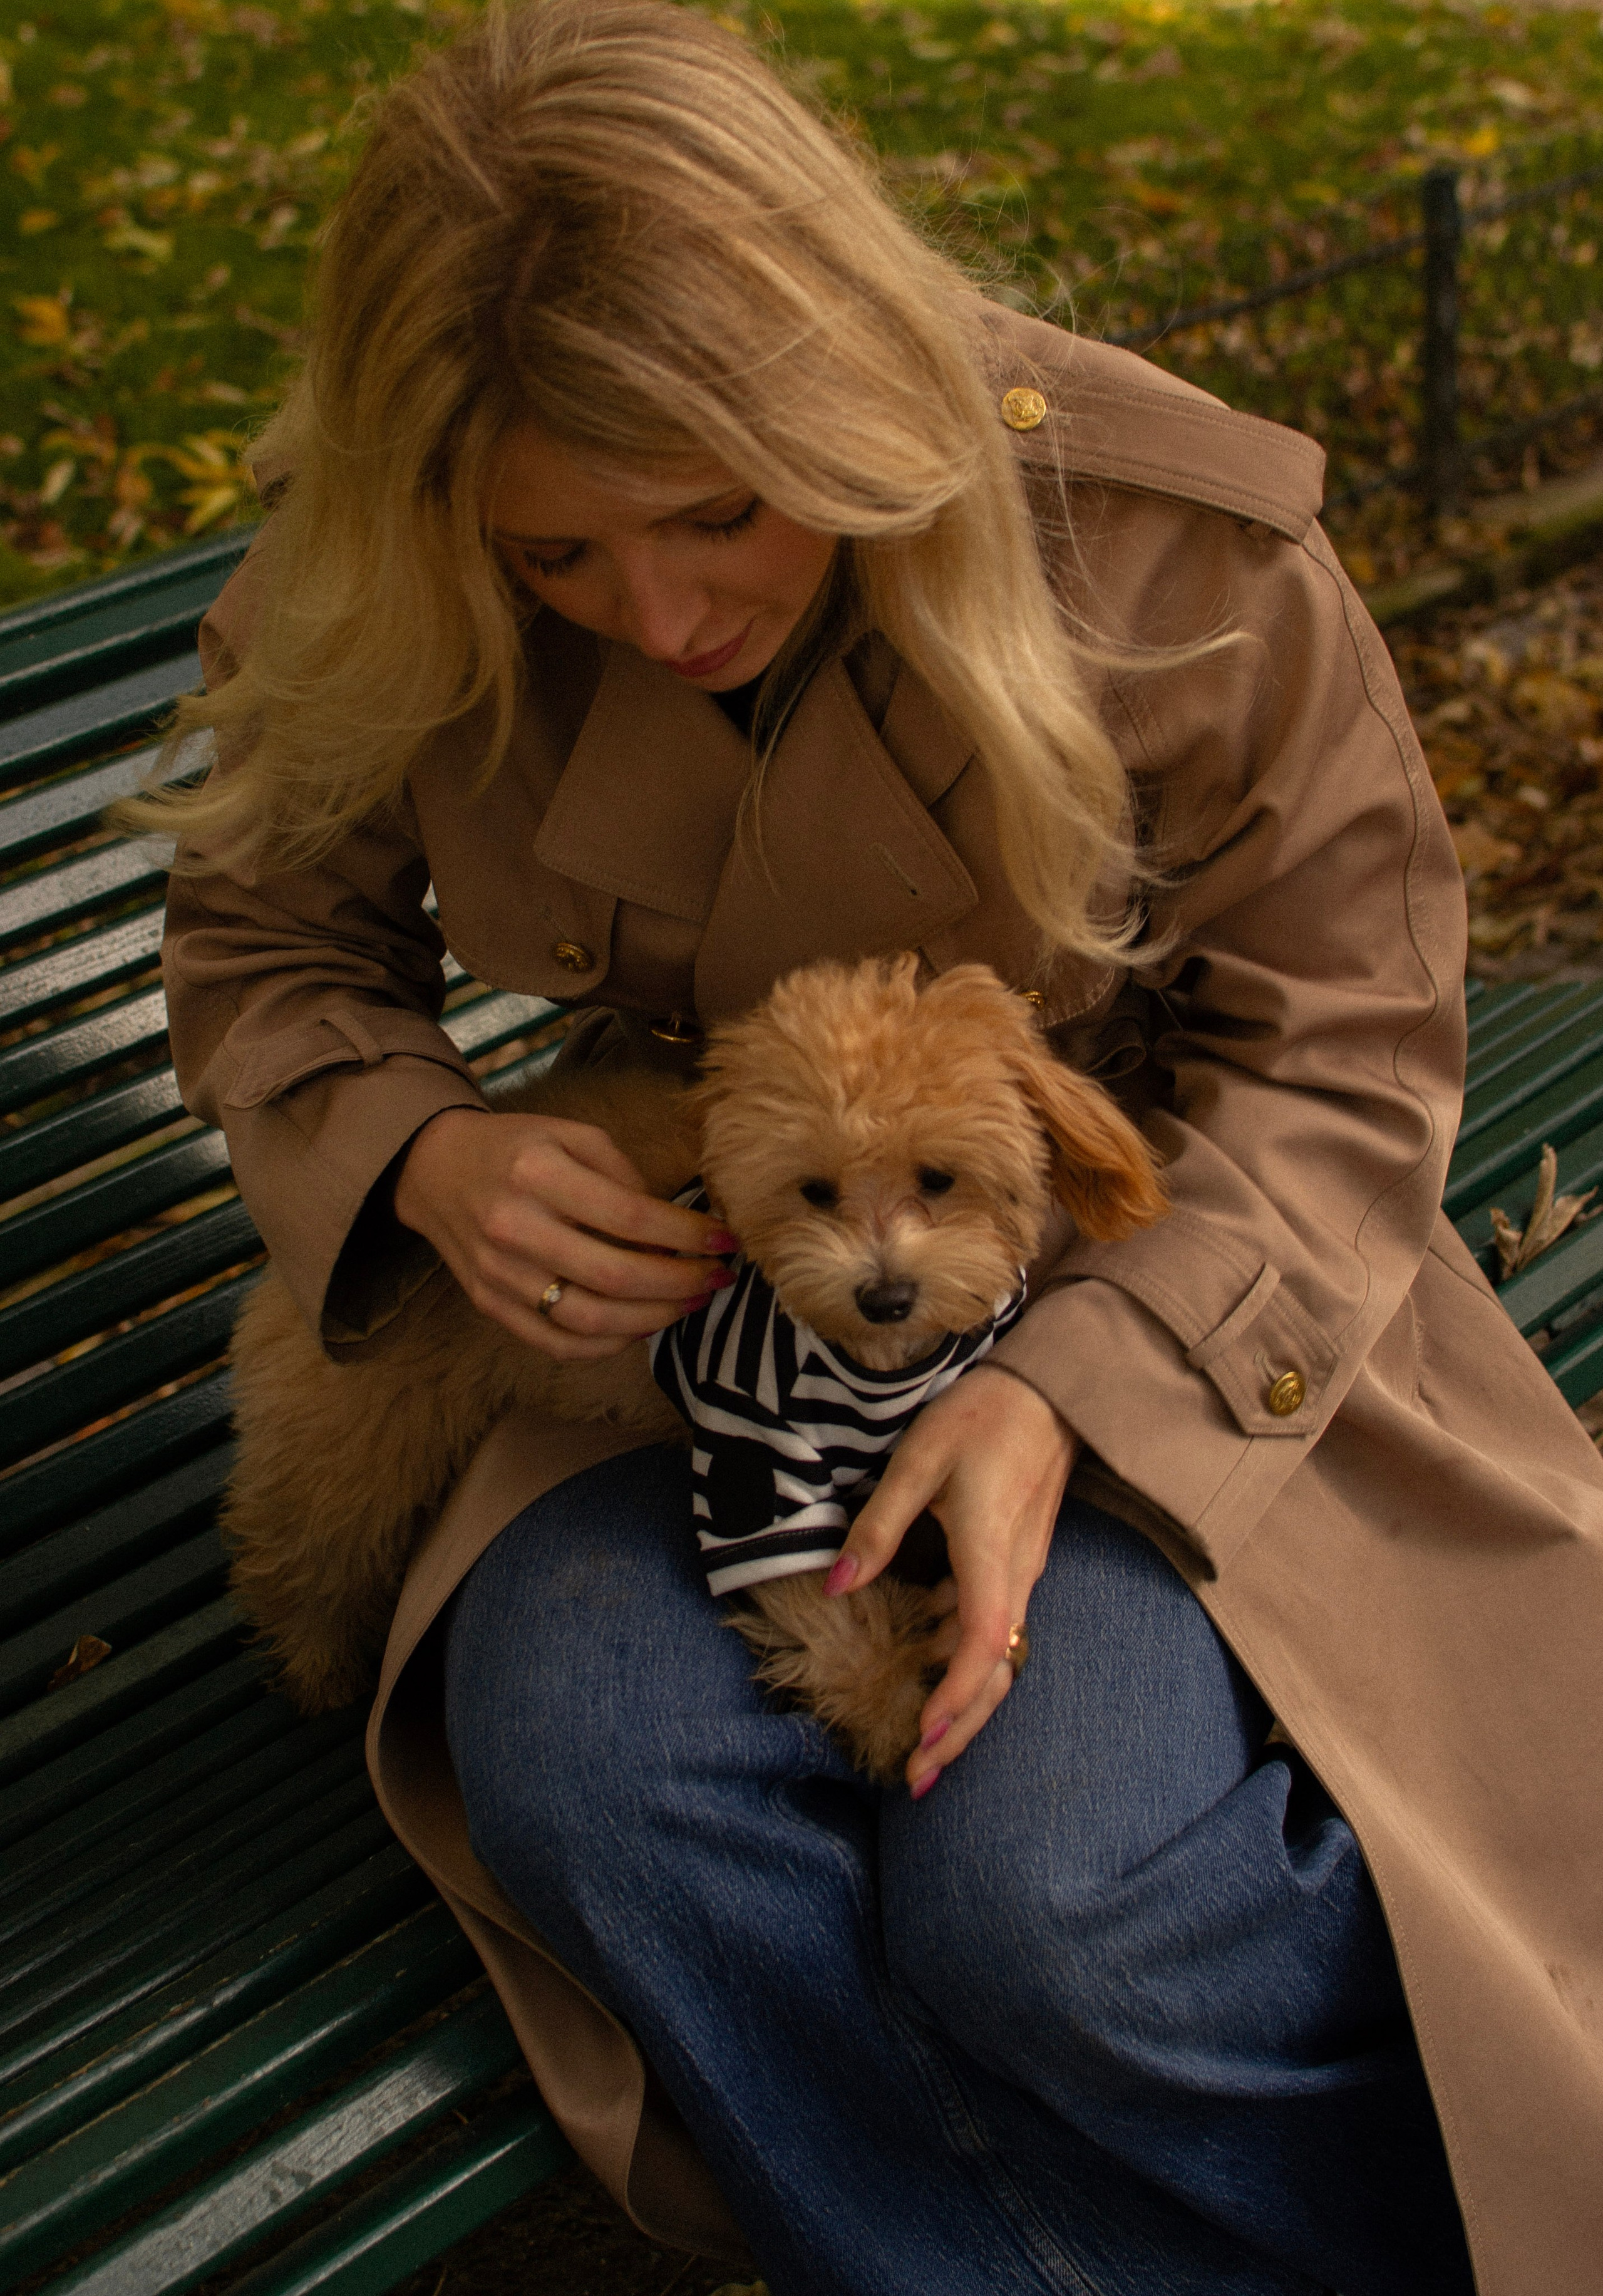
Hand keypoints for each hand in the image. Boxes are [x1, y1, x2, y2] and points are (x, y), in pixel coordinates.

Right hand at [393, 1105, 733, 1360]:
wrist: (435, 1170)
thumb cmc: (515, 1148)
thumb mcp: (570, 1135)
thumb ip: (623, 1174)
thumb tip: (672, 1227)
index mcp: (537, 1174)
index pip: (629, 1217)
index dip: (686, 1235)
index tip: (725, 1240)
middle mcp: (514, 1228)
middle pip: (615, 1276)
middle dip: (681, 1283)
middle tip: (718, 1278)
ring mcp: (499, 1275)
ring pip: (591, 1320)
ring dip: (654, 1318)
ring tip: (690, 1303)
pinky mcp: (490, 1306)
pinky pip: (558, 1343)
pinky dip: (609, 1343)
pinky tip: (642, 1325)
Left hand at [826, 1365, 1076, 1794]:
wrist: (1050, 1389)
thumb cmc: (984, 1415)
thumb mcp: (918, 1460)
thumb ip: (878, 1525)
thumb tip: (835, 1585)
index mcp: (992, 1553)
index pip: (983, 1644)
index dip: (955, 1696)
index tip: (921, 1735)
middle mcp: (1016, 1575)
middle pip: (997, 1672)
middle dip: (959, 1729)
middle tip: (916, 1776)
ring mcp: (1022, 1571)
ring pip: (998, 1655)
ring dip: (962, 1702)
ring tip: (918, 1739)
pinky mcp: (1017, 1561)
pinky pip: (994, 1625)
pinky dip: (964, 1657)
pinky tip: (926, 1657)